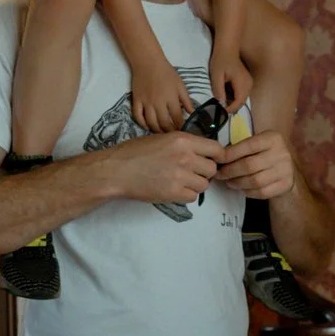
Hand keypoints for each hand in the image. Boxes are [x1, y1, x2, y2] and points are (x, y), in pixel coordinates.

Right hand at [95, 131, 221, 207]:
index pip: (216, 149)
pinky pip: (193, 197)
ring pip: (204, 185)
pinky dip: (186, 195)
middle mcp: (185, 157)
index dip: (217, 156)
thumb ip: (184, 144)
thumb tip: (201, 152)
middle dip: (204, 172)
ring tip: (181, 181)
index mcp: (183, 140)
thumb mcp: (163, 138)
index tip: (212, 160)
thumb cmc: (135, 152)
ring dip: (195, 184)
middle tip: (192, 173)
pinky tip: (174, 189)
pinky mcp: (174, 193)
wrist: (117, 170)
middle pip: (212, 169)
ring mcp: (181, 176)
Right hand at [129, 51, 196, 132]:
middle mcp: (158, 103)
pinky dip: (142, 124)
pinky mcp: (136, 100)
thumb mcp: (180, 85)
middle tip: (172, 135)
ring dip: (157, 130)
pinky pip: (137, 116)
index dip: (180, 127)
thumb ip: (186, 100)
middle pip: (164, 123)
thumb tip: (192, 113)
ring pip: (151, 122)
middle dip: (169, 131)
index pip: (177, 118)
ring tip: (161, 133)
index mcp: (171, 98)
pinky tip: (147, 126)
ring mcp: (146, 102)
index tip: (182, 131)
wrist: (147, 62)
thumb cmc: (166, 72)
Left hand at [210, 46, 252, 118]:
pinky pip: (242, 94)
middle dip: (231, 107)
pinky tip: (226, 94)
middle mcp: (249, 85)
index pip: (238, 102)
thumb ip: (219, 90)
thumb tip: (221, 104)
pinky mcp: (247, 82)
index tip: (220, 111)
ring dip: (232, 102)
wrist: (227, 49)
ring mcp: (249, 84)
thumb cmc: (220, 60)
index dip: (230, 109)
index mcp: (242, 84)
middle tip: (219, 108)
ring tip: (221, 101)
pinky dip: (234, 97)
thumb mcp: (216, 76)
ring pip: (242, 99)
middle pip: (241, 102)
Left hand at [214, 130, 295, 200]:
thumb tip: (218, 157)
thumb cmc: (265, 154)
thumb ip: (241, 148)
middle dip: (230, 171)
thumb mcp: (257, 145)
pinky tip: (243, 188)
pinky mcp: (286, 185)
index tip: (218, 160)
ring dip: (238, 183)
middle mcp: (281, 153)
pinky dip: (249, 192)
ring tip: (229, 182)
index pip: (248, 146)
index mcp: (272, 138)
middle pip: (250, 165)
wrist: (287, 169)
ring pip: (255, 181)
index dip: (230, 154)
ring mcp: (286, 170)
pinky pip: (262, 192)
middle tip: (220, 175)